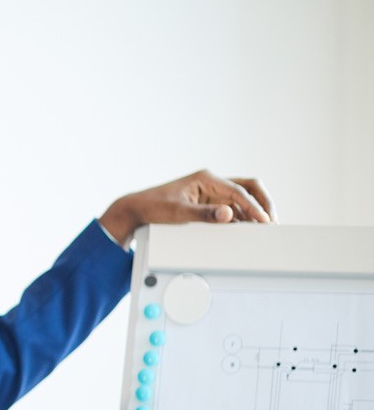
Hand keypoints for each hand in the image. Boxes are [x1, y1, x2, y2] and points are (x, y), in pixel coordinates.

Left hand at [99, 170, 276, 246]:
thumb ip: (203, 214)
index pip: (238, 191)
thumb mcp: (177, 213)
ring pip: (243, 198)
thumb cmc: (153, 207)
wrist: (137, 209)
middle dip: (263, 203)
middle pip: (248, 187)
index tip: (264, 221)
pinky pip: (233, 208)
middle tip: (272, 222)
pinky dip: (243, 218)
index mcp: (206, 178)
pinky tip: (248, 230)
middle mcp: (212, 182)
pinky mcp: (210, 203)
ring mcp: (212, 192)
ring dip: (255, 212)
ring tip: (264, 229)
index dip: (253, 207)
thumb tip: (228, 214)